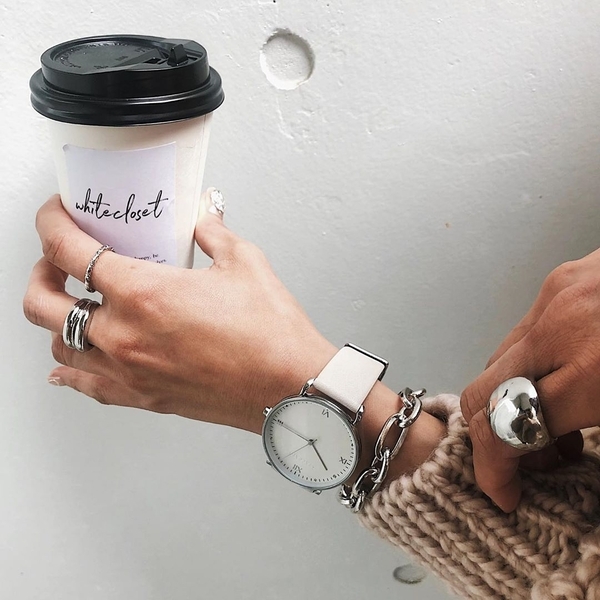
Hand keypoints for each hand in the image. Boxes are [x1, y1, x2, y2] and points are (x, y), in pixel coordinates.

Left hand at [23, 193, 336, 433]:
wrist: (289, 388)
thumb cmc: (271, 334)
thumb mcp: (244, 262)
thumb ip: (213, 232)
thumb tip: (205, 217)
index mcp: (144, 293)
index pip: (69, 251)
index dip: (51, 226)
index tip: (56, 217)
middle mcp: (125, 335)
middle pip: (43, 303)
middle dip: (41, 272)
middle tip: (55, 261)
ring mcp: (129, 371)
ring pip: (59, 345)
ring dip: (57, 318)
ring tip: (75, 304)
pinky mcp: (143, 397)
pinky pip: (87, 385)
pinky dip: (71, 370)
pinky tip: (68, 365)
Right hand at [459, 252, 599, 510]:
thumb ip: (599, 429)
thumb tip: (561, 456)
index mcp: (595, 370)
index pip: (507, 427)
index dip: (494, 470)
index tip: (506, 492)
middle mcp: (558, 327)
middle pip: (482, 393)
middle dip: (491, 438)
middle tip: (525, 466)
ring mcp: (554, 296)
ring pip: (498, 362)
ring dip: (510, 402)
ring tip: (556, 428)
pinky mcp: (559, 279)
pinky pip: (523, 334)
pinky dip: (530, 368)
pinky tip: (563, 381)